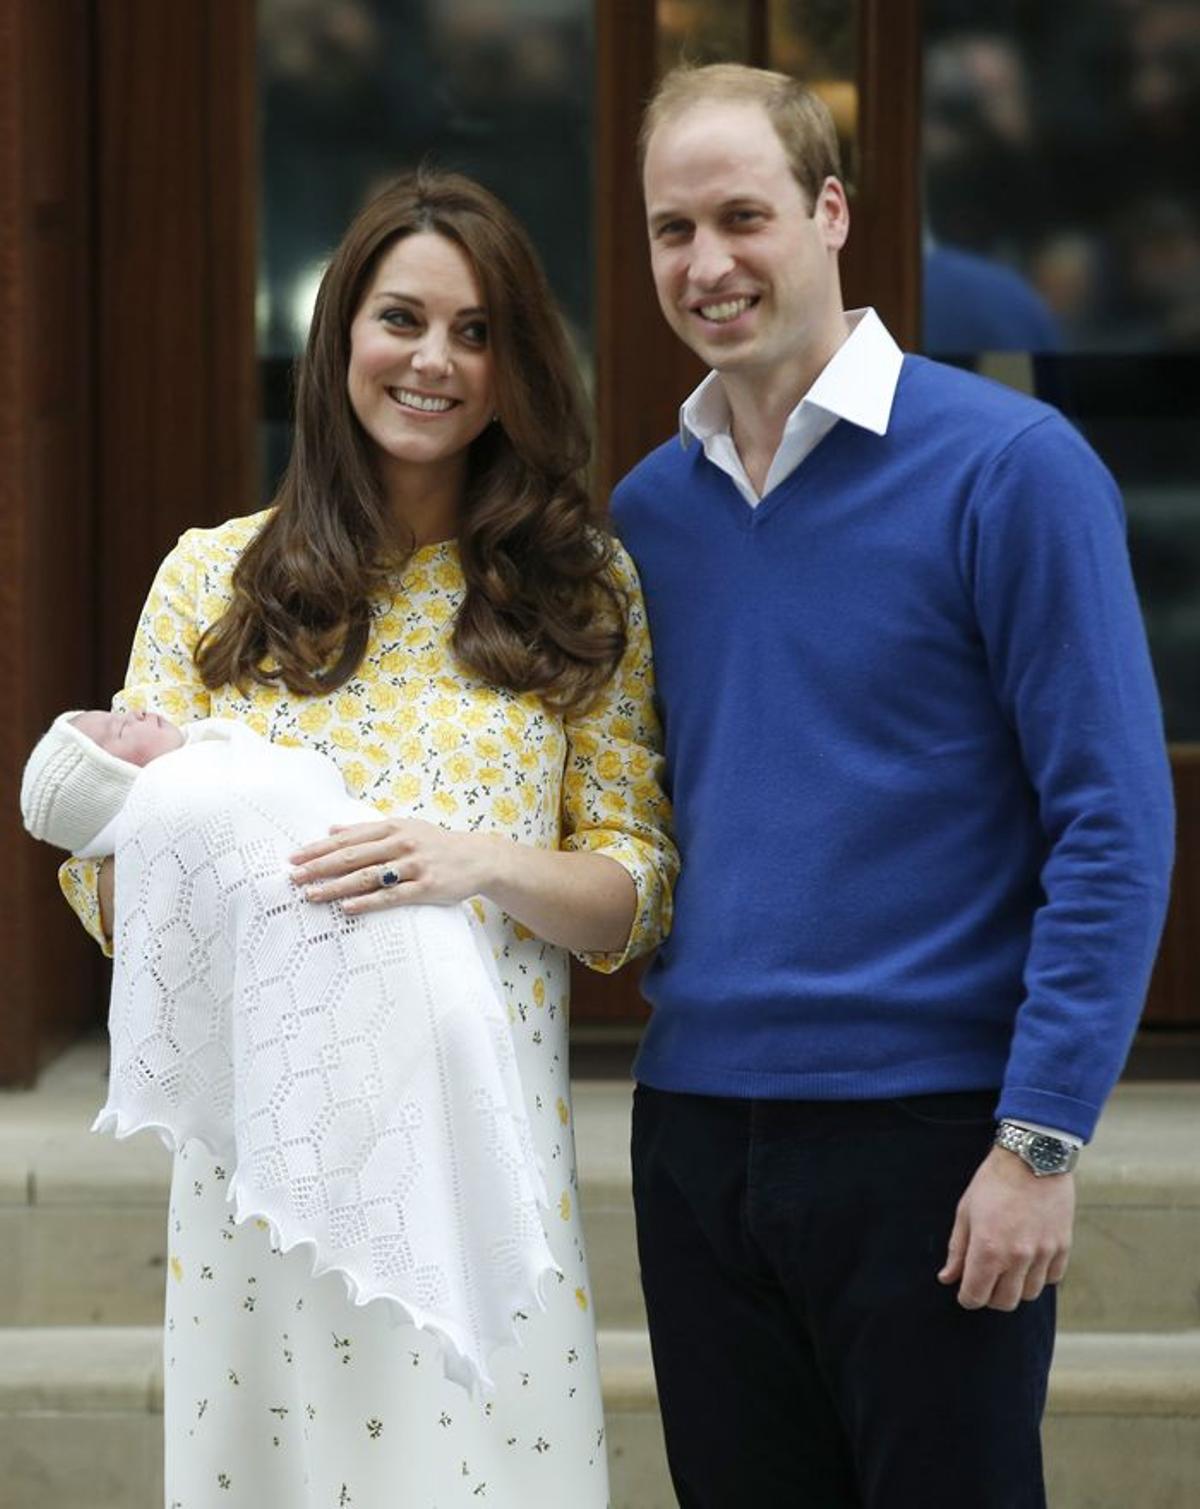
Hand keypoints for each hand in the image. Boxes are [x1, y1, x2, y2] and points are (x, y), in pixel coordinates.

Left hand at [289, 819, 497, 914]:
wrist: (478, 858)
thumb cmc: (436, 844)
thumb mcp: (404, 828)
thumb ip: (368, 829)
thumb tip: (332, 828)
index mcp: (393, 827)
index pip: (348, 838)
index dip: (319, 848)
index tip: (295, 857)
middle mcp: (401, 843)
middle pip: (352, 856)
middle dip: (319, 866)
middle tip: (293, 877)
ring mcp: (414, 865)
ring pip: (368, 876)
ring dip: (336, 886)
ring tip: (312, 894)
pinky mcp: (426, 887)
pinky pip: (392, 896)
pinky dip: (368, 902)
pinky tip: (348, 908)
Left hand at [937, 1146, 1073, 1310]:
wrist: (1032, 1157)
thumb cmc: (993, 1182)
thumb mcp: (966, 1211)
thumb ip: (957, 1249)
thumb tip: (947, 1278)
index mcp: (988, 1249)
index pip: (975, 1296)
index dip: (967, 1297)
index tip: (966, 1289)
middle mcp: (1017, 1257)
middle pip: (1004, 1302)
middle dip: (990, 1296)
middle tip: (986, 1280)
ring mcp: (1043, 1253)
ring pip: (1029, 1294)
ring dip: (1016, 1287)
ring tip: (1008, 1267)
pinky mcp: (1063, 1247)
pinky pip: (1052, 1278)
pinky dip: (1040, 1275)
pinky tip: (1030, 1258)